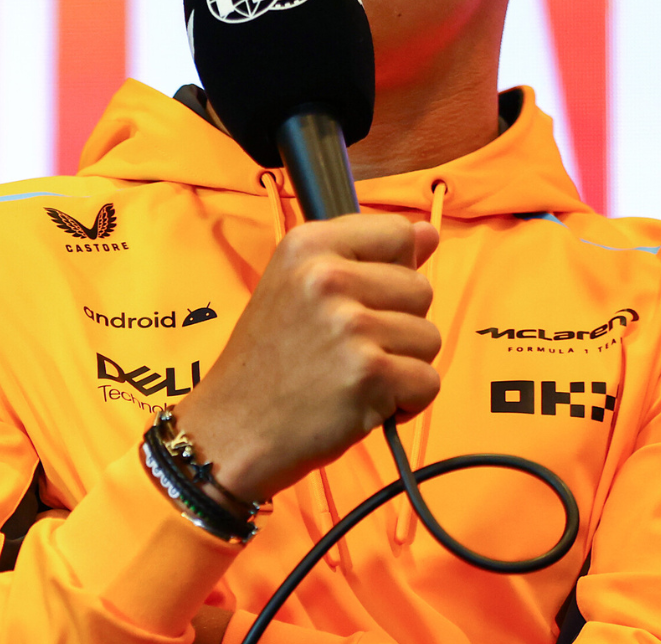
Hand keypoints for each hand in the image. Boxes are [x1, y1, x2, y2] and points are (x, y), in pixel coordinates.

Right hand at [171, 215, 440, 504]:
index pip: (397, 232)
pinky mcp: (370, 373)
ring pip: (428, 336)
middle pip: (420, 288)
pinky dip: (405, 402)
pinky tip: (362, 401)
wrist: (232, 430)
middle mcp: (327, 277)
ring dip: (401, 365)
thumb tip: (427, 233)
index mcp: (307, 245)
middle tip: (345, 348)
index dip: (390, 271)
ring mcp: (350, 325)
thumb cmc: (266, 364)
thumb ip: (363, 255)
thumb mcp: (296, 287)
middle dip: (397, 324)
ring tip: (349, 375)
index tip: (359, 299)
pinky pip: (428, 381)